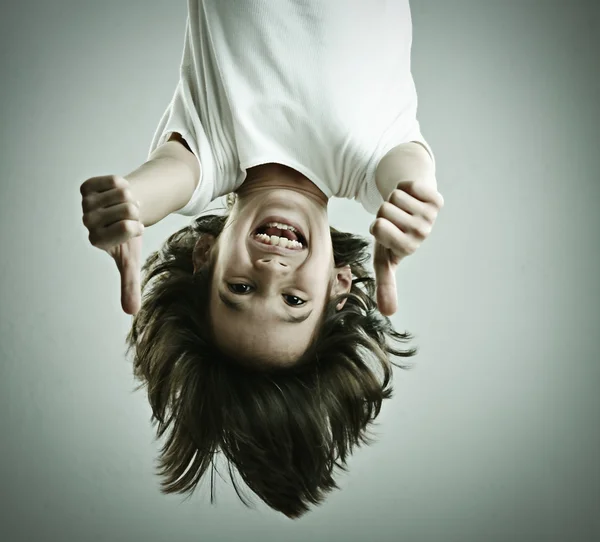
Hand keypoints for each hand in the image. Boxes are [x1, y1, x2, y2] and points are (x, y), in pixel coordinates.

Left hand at [80, 175, 144, 314]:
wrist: (121, 211)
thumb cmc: (128, 237)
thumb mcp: (131, 260)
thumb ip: (129, 285)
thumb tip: (131, 312)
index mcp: (98, 241)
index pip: (129, 227)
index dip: (139, 226)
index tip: (131, 230)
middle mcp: (87, 223)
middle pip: (129, 208)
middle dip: (136, 210)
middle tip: (127, 216)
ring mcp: (85, 204)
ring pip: (124, 192)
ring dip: (130, 197)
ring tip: (122, 206)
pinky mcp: (86, 187)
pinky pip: (116, 180)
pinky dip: (122, 185)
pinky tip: (114, 194)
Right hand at [370, 180, 443, 315]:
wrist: (411, 210)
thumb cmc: (393, 233)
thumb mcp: (385, 258)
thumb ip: (386, 285)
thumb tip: (388, 314)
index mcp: (407, 248)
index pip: (378, 226)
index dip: (375, 224)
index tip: (386, 231)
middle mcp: (422, 233)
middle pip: (384, 209)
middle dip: (384, 210)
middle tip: (394, 218)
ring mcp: (430, 216)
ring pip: (395, 195)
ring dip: (394, 198)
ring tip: (402, 208)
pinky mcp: (436, 198)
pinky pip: (408, 185)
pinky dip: (405, 187)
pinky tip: (412, 197)